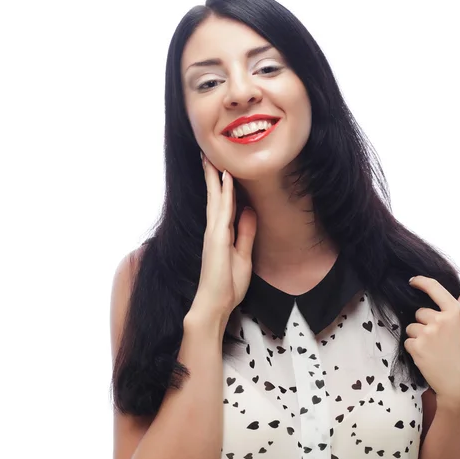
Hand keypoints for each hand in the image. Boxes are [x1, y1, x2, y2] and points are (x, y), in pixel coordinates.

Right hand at [190, 152, 256, 323]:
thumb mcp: (244, 255)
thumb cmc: (228, 285)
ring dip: (215, 177)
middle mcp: (215, 230)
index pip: (224, 205)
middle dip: (213, 175)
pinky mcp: (215, 239)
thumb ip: (246, 234)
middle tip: (210, 154)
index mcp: (222, 235)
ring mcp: (214, 234)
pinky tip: (225, 178)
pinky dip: (222, 193)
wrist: (217, 304)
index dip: (224, 186)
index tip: (224, 168)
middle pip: (216, 197)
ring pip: (216, 199)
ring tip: (213, 157)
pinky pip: (221, 211)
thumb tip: (250, 211)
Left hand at [405, 276, 459, 409]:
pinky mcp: (417, 346)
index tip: (413, 281)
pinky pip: (408, 342)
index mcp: (457, 313)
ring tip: (435, 353)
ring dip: (418, 338)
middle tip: (438, 342)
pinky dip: (415, 350)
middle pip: (420, 313)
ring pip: (412, 328)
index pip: (435, 288)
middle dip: (424, 324)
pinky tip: (429, 360)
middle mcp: (441, 319)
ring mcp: (428, 332)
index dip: (421, 282)